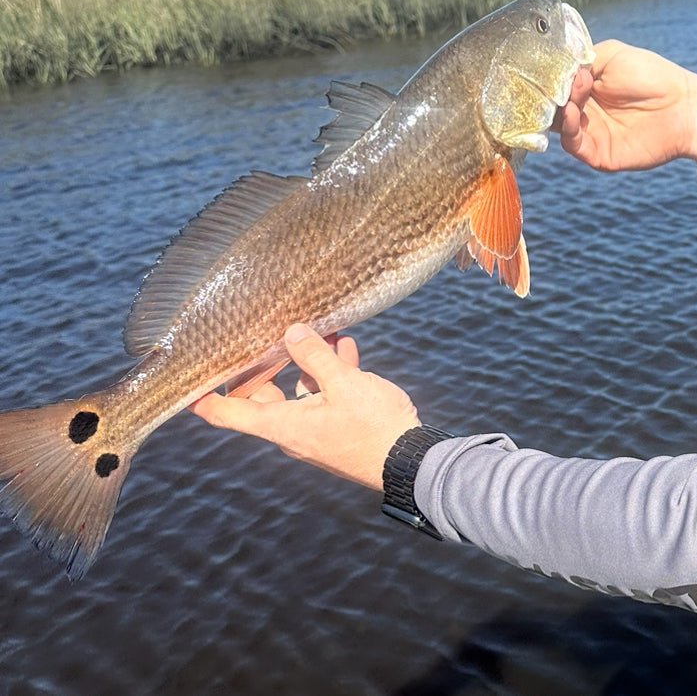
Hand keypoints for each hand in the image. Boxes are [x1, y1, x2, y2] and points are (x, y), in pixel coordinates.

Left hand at [190, 324, 419, 491]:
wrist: (412, 462)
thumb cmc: (374, 427)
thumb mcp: (344, 384)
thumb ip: (315, 356)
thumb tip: (291, 332)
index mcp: (283, 425)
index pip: (227, 414)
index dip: (202, 398)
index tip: (186, 380)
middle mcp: (293, 431)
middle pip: (262, 398)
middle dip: (263, 365)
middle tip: (259, 336)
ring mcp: (317, 431)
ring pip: (299, 393)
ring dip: (306, 363)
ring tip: (318, 332)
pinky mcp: (340, 429)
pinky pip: (325, 398)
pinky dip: (330, 374)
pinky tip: (346, 349)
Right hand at [556, 40, 696, 174]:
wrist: (682, 107)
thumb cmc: (651, 76)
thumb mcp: (611, 56)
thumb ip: (581, 61)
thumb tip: (558, 74)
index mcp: (583, 86)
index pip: (552, 84)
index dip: (545, 77)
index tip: (543, 68)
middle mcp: (582, 110)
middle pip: (548, 106)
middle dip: (545, 95)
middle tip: (550, 84)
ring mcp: (588, 132)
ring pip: (556, 125)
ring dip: (556, 110)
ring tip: (568, 96)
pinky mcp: (596, 153)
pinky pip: (572, 144)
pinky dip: (567, 128)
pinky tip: (572, 111)